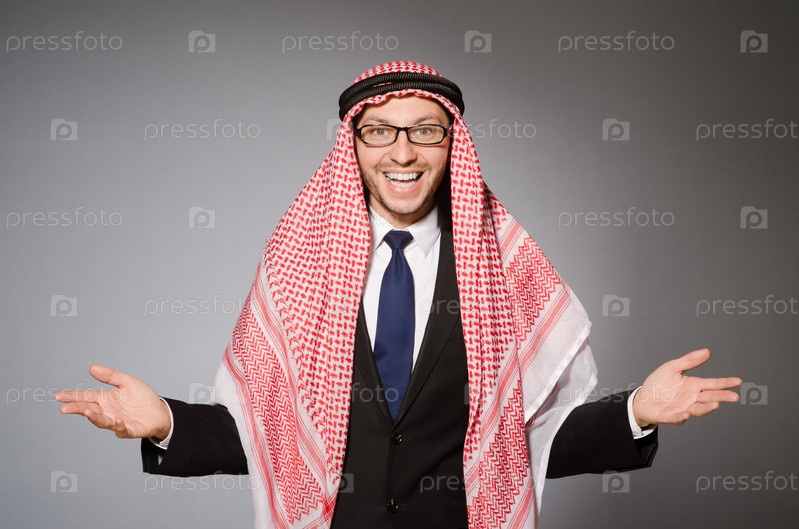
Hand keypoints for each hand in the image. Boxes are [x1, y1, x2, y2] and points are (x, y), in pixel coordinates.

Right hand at [56, 365, 170, 439]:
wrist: (160, 411)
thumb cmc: (142, 397)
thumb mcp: (127, 382)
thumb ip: (111, 376)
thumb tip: (92, 367)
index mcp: (106, 399)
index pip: (86, 397)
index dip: (72, 397)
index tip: (58, 396)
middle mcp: (108, 412)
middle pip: (89, 410)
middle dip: (77, 409)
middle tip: (64, 408)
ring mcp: (117, 422)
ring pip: (102, 421)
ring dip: (94, 417)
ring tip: (87, 411)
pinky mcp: (130, 430)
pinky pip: (123, 430)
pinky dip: (119, 426)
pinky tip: (118, 421)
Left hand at [632, 348, 741, 426]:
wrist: (643, 398)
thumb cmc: (659, 383)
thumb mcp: (672, 368)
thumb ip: (689, 361)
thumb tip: (707, 351)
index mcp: (693, 386)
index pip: (712, 384)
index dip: (725, 383)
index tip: (738, 381)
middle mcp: (691, 398)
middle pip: (709, 397)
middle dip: (722, 397)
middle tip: (734, 396)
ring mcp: (682, 408)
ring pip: (697, 409)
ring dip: (706, 408)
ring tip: (716, 404)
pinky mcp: (670, 416)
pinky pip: (677, 417)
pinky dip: (682, 417)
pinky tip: (686, 414)